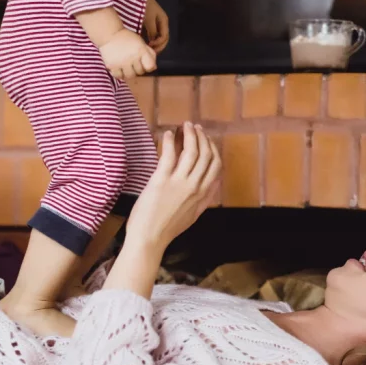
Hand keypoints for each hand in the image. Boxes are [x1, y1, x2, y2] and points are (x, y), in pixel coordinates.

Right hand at [100, 29, 156, 78]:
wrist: (110, 34)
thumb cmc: (128, 39)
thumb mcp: (141, 43)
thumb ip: (150, 54)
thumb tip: (154, 68)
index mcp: (141, 50)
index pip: (150, 66)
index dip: (148, 66)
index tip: (144, 63)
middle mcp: (132, 57)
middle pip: (140, 72)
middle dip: (138, 68)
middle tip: (132, 62)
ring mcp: (122, 62)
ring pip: (130, 76)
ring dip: (129, 72)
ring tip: (126, 66)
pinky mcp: (112, 66)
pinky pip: (119, 76)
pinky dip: (119, 74)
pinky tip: (119, 68)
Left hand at [126, 123, 221, 250]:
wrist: (149, 239)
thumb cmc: (167, 229)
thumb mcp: (193, 215)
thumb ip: (204, 199)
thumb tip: (211, 184)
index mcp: (204, 195)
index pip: (216, 166)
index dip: (213, 149)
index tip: (207, 140)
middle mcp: (195, 187)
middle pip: (206, 155)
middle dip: (203, 137)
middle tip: (195, 128)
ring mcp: (179, 183)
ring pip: (192, 151)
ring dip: (190, 134)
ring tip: (185, 125)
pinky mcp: (161, 180)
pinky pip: (169, 155)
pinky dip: (170, 141)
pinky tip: (168, 133)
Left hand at [143, 0, 169, 53]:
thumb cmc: (145, 6)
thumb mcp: (148, 19)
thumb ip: (152, 31)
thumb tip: (152, 42)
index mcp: (164, 21)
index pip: (164, 37)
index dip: (158, 44)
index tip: (150, 46)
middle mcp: (162, 23)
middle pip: (164, 39)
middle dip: (158, 47)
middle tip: (151, 52)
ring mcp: (157, 24)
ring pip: (158, 38)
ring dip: (155, 45)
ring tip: (148, 50)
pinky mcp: (151, 24)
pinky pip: (153, 34)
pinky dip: (150, 40)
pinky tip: (145, 43)